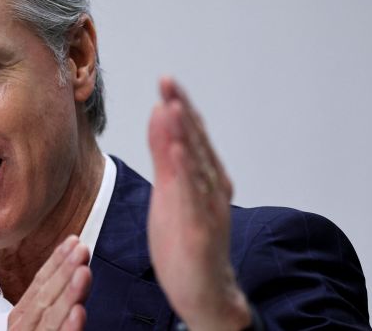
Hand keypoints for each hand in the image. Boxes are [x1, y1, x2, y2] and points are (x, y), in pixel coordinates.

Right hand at [8, 235, 91, 330]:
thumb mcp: (38, 323)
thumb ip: (51, 305)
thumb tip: (74, 272)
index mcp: (22, 317)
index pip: (39, 284)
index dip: (56, 262)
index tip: (73, 241)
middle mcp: (24, 328)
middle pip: (44, 297)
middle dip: (64, 271)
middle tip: (81, 250)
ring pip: (50, 318)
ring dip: (68, 293)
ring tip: (83, 272)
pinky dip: (69, 327)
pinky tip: (79, 312)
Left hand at [147, 77, 250, 330]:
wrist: (204, 291)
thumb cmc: (187, 241)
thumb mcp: (170, 191)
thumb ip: (165, 154)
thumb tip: (160, 112)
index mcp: (204, 177)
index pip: (190, 135)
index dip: (179, 106)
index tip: (166, 80)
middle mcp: (211, 187)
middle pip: (195, 142)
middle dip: (182, 110)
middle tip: (168, 81)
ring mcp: (208, 208)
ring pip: (197, 165)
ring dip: (186, 134)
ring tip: (173, 106)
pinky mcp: (201, 230)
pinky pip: (193, 197)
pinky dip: (187, 173)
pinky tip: (177, 152)